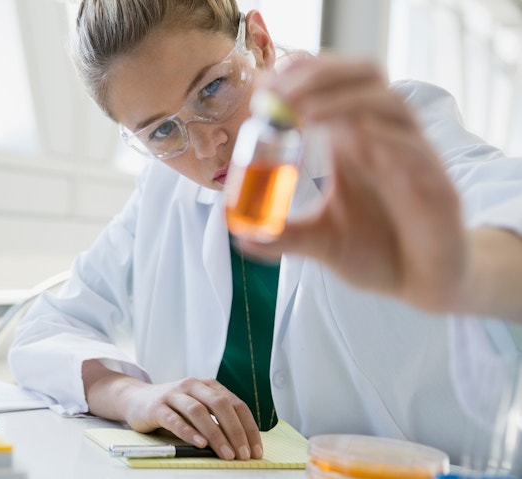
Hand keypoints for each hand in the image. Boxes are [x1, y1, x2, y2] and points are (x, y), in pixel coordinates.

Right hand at [82, 360, 261, 459]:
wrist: (135, 399)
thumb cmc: (172, 408)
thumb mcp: (197, 408)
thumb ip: (216, 418)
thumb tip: (242, 445)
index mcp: (208, 385)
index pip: (236, 404)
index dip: (248, 427)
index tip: (256, 449)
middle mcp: (192, 385)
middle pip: (220, 405)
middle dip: (235, 431)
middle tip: (244, 454)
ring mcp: (174, 394)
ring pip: (199, 412)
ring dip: (216, 434)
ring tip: (226, 454)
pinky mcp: (157, 406)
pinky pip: (175, 419)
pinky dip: (188, 432)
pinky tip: (199, 444)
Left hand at [235, 55, 468, 311]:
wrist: (424, 287)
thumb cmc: (378, 252)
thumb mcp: (320, 241)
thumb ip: (281, 235)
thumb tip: (237, 234)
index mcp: (358, 142)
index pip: (338, 85)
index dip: (305, 75)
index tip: (266, 86)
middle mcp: (388, 138)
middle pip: (365, 78)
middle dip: (322, 76)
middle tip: (280, 94)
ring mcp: (416, 158)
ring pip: (391, 105)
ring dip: (346, 102)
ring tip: (304, 112)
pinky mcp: (438, 186)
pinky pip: (415, 150)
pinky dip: (382, 139)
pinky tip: (350, 140)